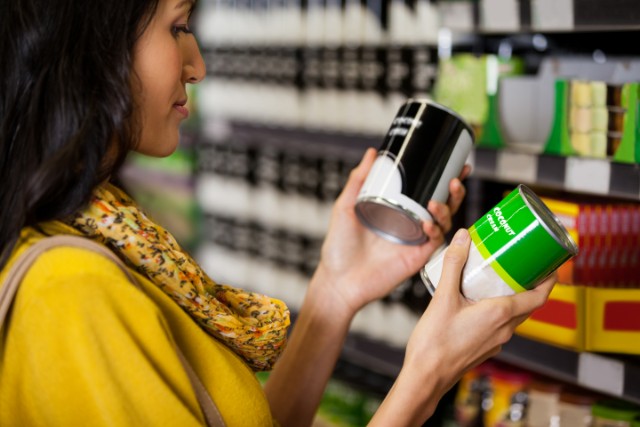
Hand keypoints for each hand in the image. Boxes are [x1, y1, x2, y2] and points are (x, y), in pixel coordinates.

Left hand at [310, 148, 469, 316]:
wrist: (339, 280)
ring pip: (444, 222)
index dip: (442, 178)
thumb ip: (358, 180)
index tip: (454, 163)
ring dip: (447, 208)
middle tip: (456, 179)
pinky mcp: (417, 257)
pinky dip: (435, 229)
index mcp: (398, 210)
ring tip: (437, 201)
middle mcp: (410, 224)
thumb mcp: (345, 207)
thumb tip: (372, 153)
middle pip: (443, 204)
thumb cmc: (339, 247)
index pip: (426, 191)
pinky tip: (426, 222)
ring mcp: (415, 240)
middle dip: (455, 191)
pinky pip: (435, 241)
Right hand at [405, 228, 555, 396]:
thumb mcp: (442, 297)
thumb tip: (464, 238)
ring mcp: (495, 341)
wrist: (426, 376)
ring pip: (513, 315)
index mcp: (499, 314)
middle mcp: (503, 329)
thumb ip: (454, 265)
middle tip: (521, 263)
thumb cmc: (435, 343)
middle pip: (528, 304)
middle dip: (529, 283)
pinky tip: (478, 301)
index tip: (551, 264)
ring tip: (498, 278)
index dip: (549, 280)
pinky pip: (499, 325)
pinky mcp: (484, 347)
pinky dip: (497, 310)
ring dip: (512, 297)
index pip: (538, 296)